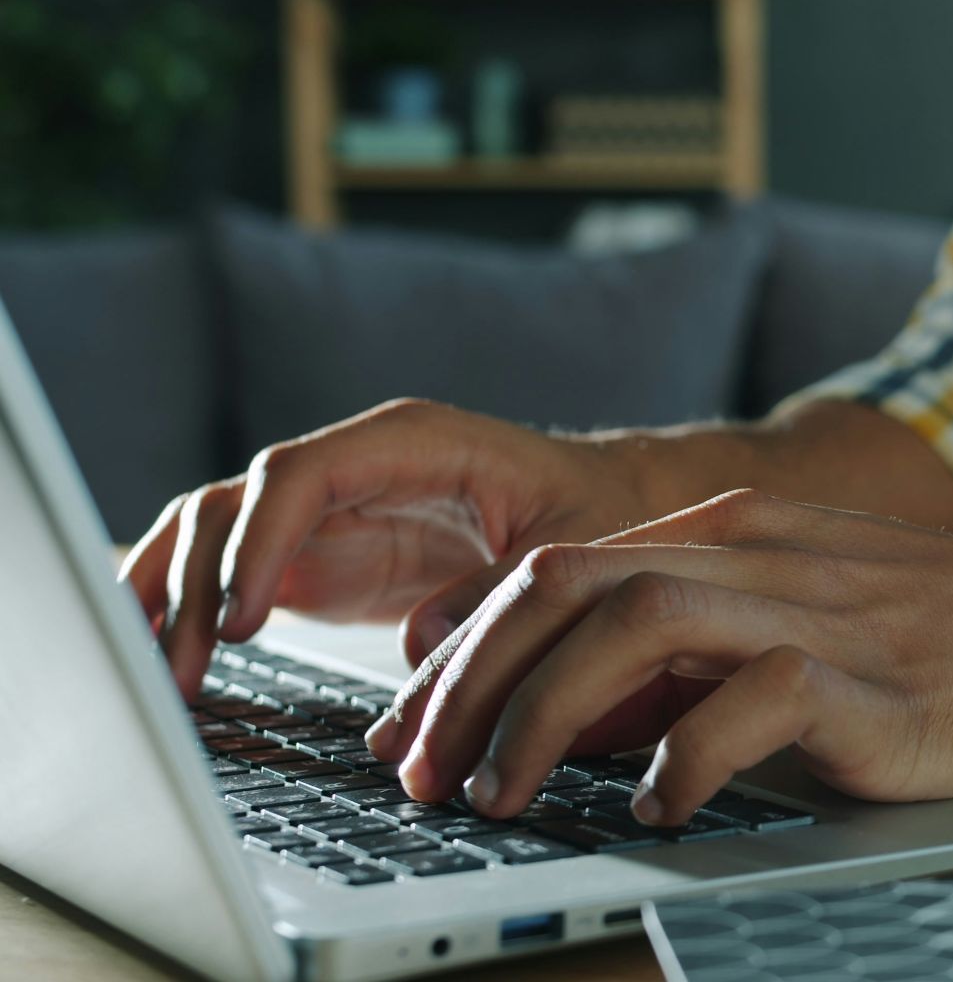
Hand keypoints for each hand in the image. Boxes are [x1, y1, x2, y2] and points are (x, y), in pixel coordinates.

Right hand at [121, 399, 710, 696]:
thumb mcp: (570, 547)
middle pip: (236, 503)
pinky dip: (190, 610)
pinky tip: (168, 665)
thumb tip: (419, 645)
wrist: (612, 507)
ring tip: (166, 683)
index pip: (301, 474)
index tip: (242, 619)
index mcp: (411, 443)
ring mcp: (328, 511)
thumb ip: (496, 590)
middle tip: (184, 673)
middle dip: (196, 582)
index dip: (259, 542)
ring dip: (174, 598)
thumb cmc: (598, 512)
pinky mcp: (319, 557)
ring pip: (214, 533)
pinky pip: (230, 573)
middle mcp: (353, 465)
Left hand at [365, 490, 952, 825]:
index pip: (555, 573)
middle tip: (422, 777)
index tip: (415, 735)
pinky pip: (747, 702)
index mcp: (738, 533)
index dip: (462, 655)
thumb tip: (577, 724)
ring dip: (540, 716)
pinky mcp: (876, 682)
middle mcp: (761, 554)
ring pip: (628, 623)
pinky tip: (662, 809)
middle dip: (467, 684)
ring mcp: (818, 609)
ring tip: (503, 798)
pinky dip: (681, 757)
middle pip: (562, 587)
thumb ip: (698, 656)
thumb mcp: (809, 624)